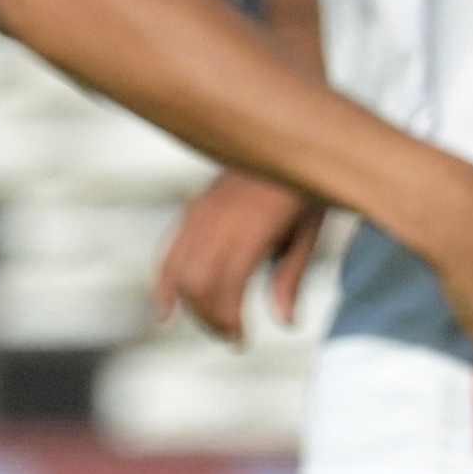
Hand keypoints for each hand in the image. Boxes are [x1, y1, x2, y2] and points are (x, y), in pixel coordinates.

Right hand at [155, 168, 325, 342]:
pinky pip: (169, 252)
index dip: (228, 321)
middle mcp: (219, 219)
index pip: (224, 288)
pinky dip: (163, 284)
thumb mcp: (309, 230)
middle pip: (197, 285)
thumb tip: (285, 323)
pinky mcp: (194, 209)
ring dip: (192, 306)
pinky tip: (164, 313)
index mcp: (251, 227)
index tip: (241, 340)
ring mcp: (201, 212)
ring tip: (213, 324)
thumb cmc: (305, 185)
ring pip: (179, 272)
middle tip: (231, 336)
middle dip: (209, 318)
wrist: (287, 133)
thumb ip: (292, 275)